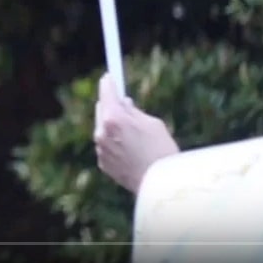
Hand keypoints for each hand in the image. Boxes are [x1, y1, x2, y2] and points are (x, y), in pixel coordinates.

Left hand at [94, 74, 179, 192]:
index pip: (107, 92)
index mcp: (114, 118)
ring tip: (130, 132)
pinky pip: (105, 146)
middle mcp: (102, 132)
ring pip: (102, 129)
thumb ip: (133, 111)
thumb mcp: (153, 123)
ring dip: (111, 126)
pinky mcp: (103, 163)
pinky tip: (128, 148)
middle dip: (111, 105)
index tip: (109, 76)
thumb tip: (123, 103)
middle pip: (101, 109)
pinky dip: (113, 143)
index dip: (108, 82)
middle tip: (122, 103)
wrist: (160, 185)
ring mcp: (101, 149)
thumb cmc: (162, 151)